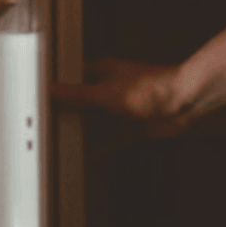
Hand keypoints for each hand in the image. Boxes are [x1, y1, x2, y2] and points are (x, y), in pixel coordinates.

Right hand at [51, 57, 193, 138]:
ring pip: (96, 121)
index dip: (59, 87)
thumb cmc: (151, 87)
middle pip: (84, 101)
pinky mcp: (132, 126)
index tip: (43, 97)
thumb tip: (55, 90)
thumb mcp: (106, 92)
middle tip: (50, 124)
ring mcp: (122, 108)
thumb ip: (79, 94)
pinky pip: (112, 138)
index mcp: (102, 71)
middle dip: (70, 112)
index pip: (73, 77)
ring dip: (85, 131)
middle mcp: (111, 88)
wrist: (182, 103)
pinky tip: (90, 155)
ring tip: (64, 141)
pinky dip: (102, 146)